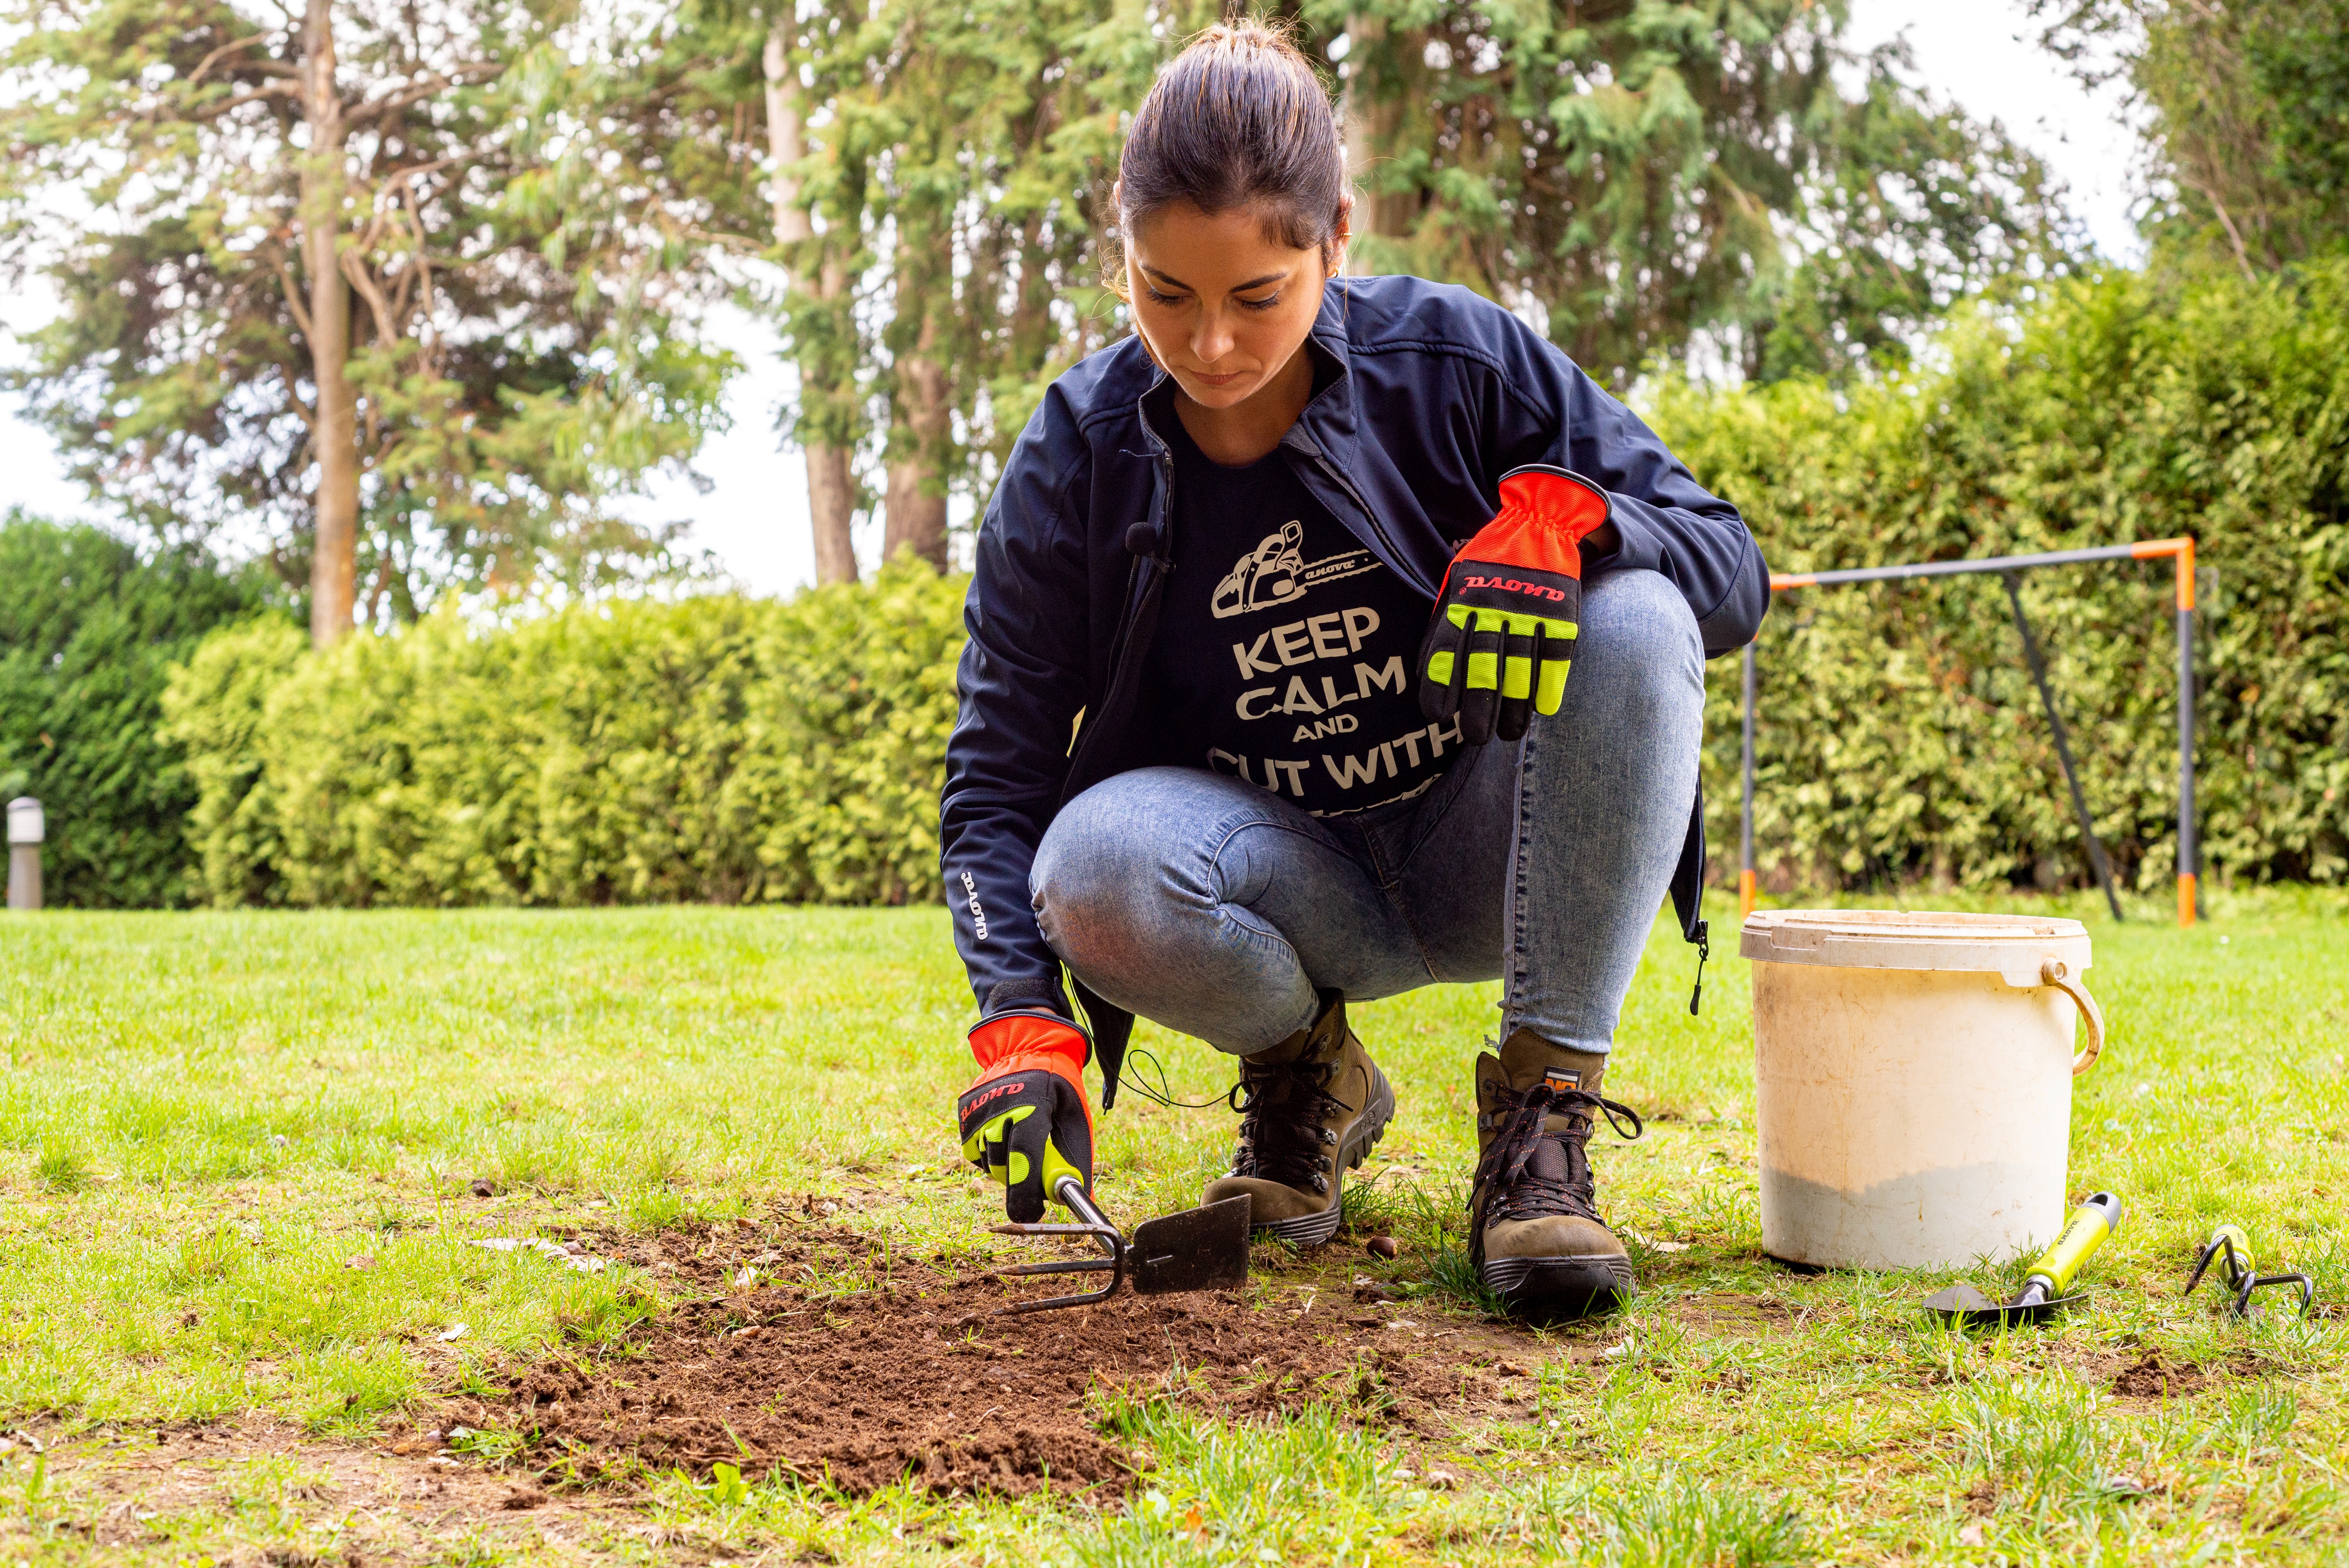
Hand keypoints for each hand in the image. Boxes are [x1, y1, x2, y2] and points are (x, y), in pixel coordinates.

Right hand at [956, 1013, 1093, 1222]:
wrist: (1028, 1047)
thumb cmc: (1059, 1089)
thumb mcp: (1077, 1118)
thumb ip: (1077, 1157)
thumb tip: (1081, 1197)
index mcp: (1033, 1105)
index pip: (1024, 1156)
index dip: (1025, 1191)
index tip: (1030, 1214)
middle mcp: (1000, 1107)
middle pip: (1004, 1165)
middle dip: (1020, 1179)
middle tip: (1035, 1172)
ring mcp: (978, 1109)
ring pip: (988, 1161)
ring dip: (1006, 1164)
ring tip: (1022, 1141)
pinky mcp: (964, 1112)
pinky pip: (974, 1151)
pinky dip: (991, 1153)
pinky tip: (1005, 1134)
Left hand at [1418, 466, 1610, 743]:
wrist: (1539, 521)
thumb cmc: (1489, 561)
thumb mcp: (1456, 582)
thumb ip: (1442, 622)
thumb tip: (1425, 672)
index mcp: (1464, 599)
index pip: (1446, 649)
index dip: (1440, 685)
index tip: (1437, 716)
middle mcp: (1494, 606)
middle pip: (1484, 665)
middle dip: (1478, 707)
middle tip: (1475, 737)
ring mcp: (1530, 609)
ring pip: (1521, 666)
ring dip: (1516, 705)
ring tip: (1510, 733)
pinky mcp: (1561, 610)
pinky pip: (1556, 653)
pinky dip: (1551, 683)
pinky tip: (1544, 708)